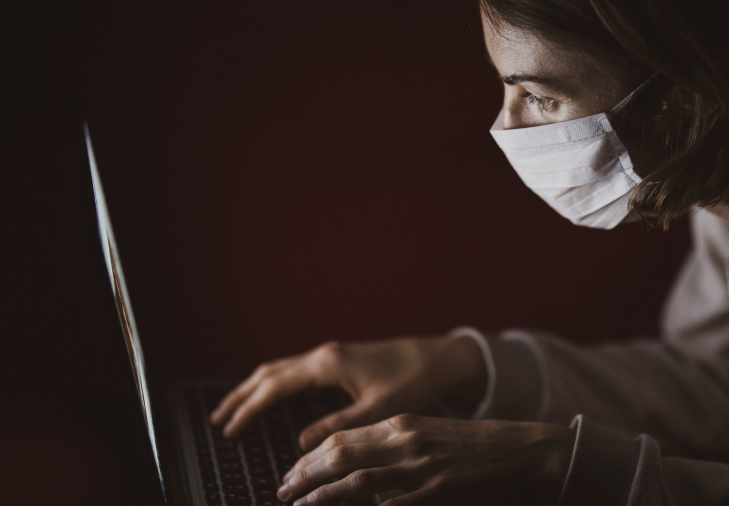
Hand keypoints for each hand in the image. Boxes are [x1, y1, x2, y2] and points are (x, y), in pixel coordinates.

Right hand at [210, 336, 485, 449]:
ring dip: (255, 387)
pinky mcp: (341, 359)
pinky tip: (272, 396)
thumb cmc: (415, 381)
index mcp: (329, 365)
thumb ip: (337, 426)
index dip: (249, 409)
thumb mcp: (377, 410)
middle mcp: (325, 355)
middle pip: (270, 373)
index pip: (274, 386)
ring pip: (281, 368)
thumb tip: (302, 442)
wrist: (442, 358)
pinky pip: (296, 369)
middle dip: (241, 396)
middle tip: (218, 420)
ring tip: (235, 409)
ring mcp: (332, 354)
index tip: (229, 430)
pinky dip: (275, 382)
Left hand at [276, 414, 574, 505]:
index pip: (343, 437)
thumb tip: (353, 463)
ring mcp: (418, 467)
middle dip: (304, 474)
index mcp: (403, 423)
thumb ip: (392, 444)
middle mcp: (405, 441)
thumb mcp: (428, 433)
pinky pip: (388, 502)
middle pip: (340, 455)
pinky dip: (359, 505)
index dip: (311, 457)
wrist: (518, 450)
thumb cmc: (474, 444)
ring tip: (297, 503)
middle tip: (282, 489)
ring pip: (355, 480)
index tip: (291, 471)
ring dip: (320, 494)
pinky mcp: (432, 490)